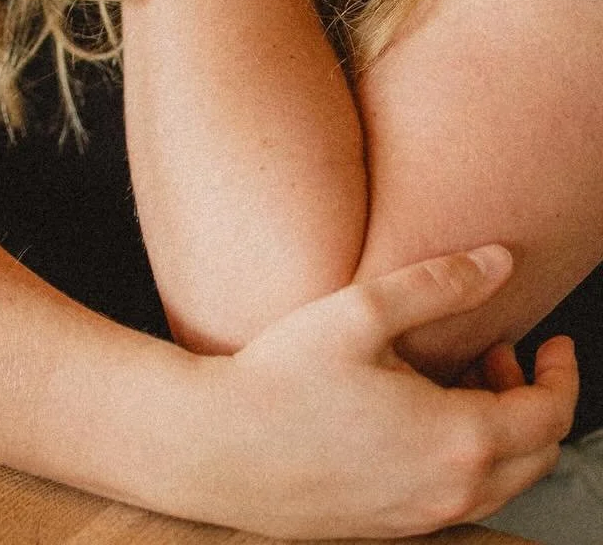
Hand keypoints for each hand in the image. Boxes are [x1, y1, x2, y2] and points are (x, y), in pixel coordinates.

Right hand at [178, 245, 577, 538]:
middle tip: (498, 353)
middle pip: (537, 457)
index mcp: (457, 440)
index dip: (561, 374)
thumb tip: (501, 260)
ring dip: (501, 432)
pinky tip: (418, 416)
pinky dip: (467, 459)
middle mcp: (452, 492)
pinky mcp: (392, 528)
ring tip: (456, 378)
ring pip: (501, 484)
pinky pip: (459, 499)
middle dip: (533, 401)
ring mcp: (422, 518)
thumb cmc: (282, 379)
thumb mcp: (361, 311)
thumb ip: (439, 284)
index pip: (551, 416)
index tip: (550, 341)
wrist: (218, 448)